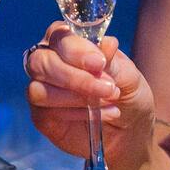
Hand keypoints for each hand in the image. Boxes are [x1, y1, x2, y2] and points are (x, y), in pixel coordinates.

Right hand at [24, 22, 154, 169]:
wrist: (130, 134)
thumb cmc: (128, 97)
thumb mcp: (130, 77)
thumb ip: (113, 61)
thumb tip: (106, 43)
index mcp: (69, 45)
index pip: (59, 36)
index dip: (75, 48)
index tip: (99, 63)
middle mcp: (50, 64)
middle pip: (41, 61)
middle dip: (73, 76)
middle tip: (107, 88)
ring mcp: (43, 90)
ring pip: (39, 89)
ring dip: (75, 97)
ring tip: (108, 101)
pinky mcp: (42, 117)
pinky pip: (45, 112)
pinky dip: (73, 113)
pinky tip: (96, 116)